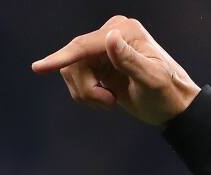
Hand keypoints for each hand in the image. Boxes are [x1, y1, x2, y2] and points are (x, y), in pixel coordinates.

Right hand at [32, 16, 199, 125]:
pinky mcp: (98, 64)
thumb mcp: (151, 79)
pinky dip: (86, 96)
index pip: (85, 45)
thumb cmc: (166, 93)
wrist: (171, 106)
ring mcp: (103, 50)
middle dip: (85, 88)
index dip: (60, 58)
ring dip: (86, 94)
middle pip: (74, 60)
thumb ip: (129, 59)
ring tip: (109, 103)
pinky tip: (107, 99)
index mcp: (125, 32)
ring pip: (71, 72)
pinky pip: (75, 79)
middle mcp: (111, 35)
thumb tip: (109, 37)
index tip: (38, 68)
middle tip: (108, 104)